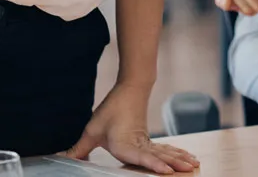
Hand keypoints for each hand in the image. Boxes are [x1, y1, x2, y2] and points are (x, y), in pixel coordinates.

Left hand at [63, 83, 198, 172]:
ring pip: (166, 151)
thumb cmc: (111, 109)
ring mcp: (147, 142)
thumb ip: (79, 148)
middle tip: (192, 168)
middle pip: (160, 155)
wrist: (130, 88)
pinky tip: (187, 157)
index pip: (143, 157)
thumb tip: (62, 159)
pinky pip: (166, 149)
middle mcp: (140, 144)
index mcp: (126, 144)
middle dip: (176, 163)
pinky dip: (177, 153)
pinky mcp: (150, 140)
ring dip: (180, 158)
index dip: (155, 164)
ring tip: (195, 163)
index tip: (168, 170)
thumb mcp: (92, 129)